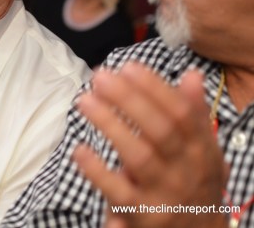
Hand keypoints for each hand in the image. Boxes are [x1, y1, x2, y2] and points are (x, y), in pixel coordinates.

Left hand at [72, 62, 228, 227]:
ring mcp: (164, 193)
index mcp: (200, 148)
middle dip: (129, 100)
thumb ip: (193, 113)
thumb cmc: (191, 182)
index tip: (128, 66)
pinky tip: (79, 150)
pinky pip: (118, 192)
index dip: (154, 88)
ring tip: (85, 101)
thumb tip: (190, 75)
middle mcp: (186, 169)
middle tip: (100, 77)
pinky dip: (98, 171)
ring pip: (138, 156)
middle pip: (159, 130)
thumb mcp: (200, 149)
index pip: (181, 113)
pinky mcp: (141, 215)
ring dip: (110, 125)